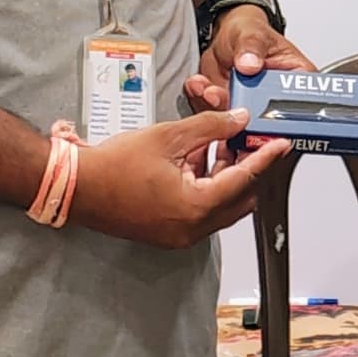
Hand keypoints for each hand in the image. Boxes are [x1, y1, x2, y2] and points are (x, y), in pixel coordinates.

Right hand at [67, 107, 288, 249]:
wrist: (75, 187)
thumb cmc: (113, 165)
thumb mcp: (168, 137)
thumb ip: (209, 127)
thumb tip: (237, 121)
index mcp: (196, 206)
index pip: (245, 180)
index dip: (265, 158)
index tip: (281, 145)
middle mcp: (192, 228)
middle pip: (238, 199)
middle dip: (247, 169)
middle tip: (251, 142)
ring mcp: (179, 235)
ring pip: (219, 206)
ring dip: (225, 178)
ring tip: (221, 144)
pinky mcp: (167, 233)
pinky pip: (200, 211)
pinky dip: (206, 188)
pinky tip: (198, 161)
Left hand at [187, 6, 313, 115]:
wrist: (227, 35)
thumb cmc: (250, 32)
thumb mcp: (253, 33)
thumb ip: (252, 47)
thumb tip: (250, 63)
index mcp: (295, 80)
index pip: (298, 107)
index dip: (280, 117)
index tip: (257, 109)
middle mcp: (275, 99)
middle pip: (266, 122)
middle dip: (239, 113)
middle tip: (220, 96)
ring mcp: (251, 106)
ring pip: (237, 121)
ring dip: (218, 106)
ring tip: (207, 88)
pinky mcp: (229, 108)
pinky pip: (215, 113)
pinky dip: (203, 100)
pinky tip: (199, 85)